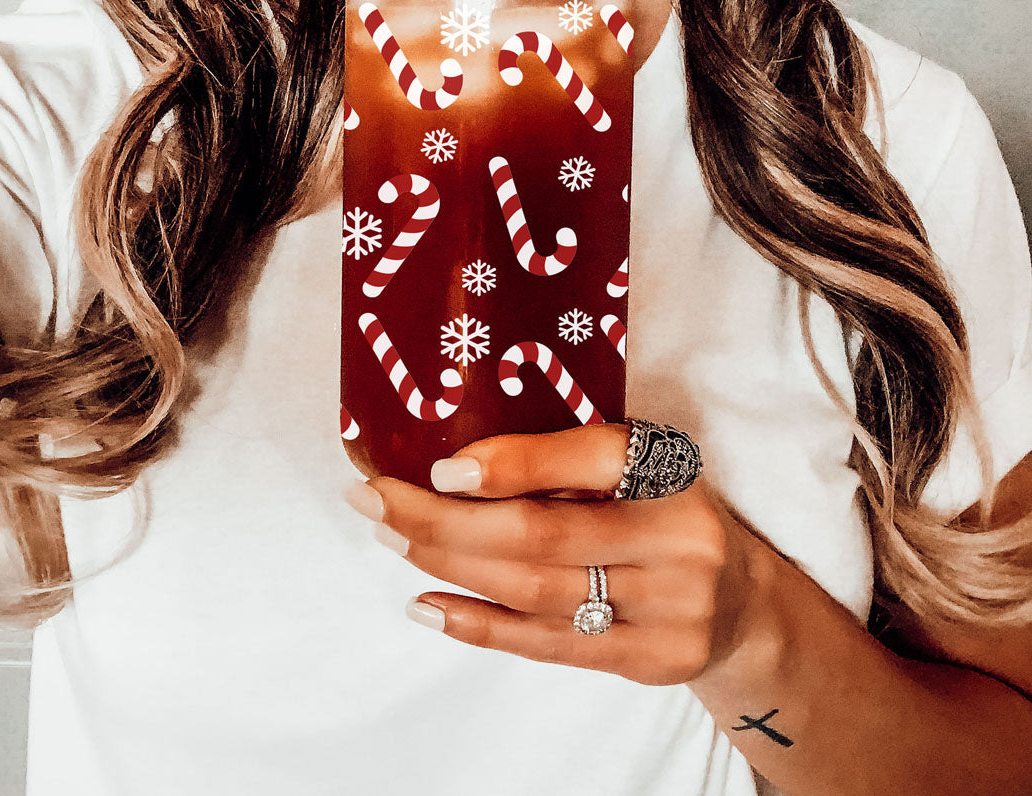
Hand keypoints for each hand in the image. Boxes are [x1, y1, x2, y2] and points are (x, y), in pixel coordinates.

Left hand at [344, 423, 760, 685]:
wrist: (742, 598)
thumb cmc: (664, 509)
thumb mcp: (636, 462)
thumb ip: (566, 458)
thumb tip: (453, 462)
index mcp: (670, 467)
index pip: (591, 459)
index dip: (513, 464)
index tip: (440, 468)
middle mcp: (676, 537)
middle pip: (541, 535)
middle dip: (444, 520)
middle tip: (376, 501)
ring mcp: (668, 607)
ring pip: (534, 592)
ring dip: (449, 566)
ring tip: (391, 540)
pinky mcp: (650, 659)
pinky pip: (549, 645)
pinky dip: (480, 626)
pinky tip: (428, 606)